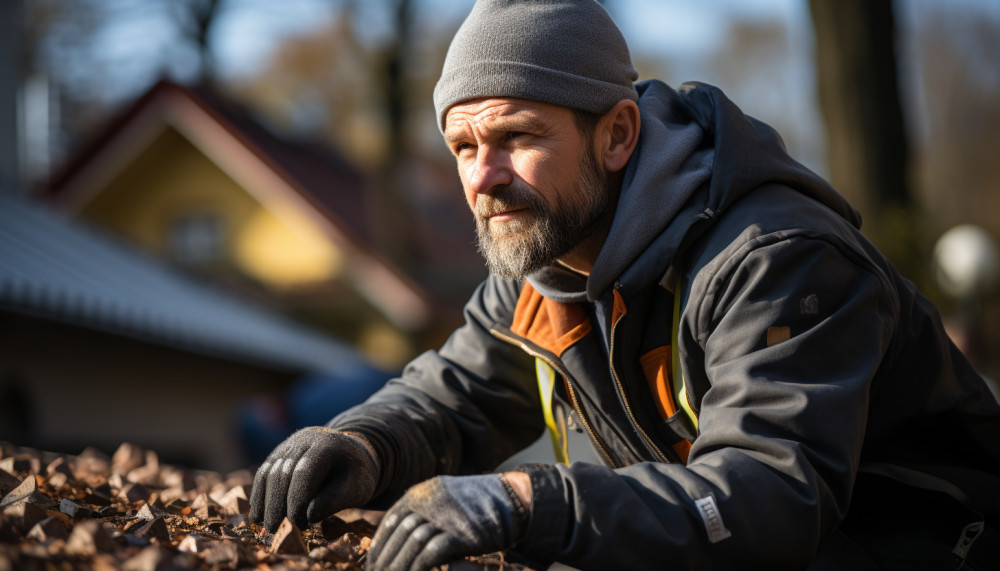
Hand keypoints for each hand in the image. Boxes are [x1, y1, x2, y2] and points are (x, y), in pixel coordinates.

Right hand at [249, 427, 379, 530]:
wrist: (352, 454)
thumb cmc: (356, 475)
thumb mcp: (357, 488)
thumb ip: (336, 501)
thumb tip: (309, 516)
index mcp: (328, 445)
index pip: (304, 471)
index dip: (297, 499)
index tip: (298, 524)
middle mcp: (306, 439)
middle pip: (283, 472)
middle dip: (277, 504)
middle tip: (276, 530)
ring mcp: (290, 444)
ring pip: (269, 472)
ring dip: (265, 502)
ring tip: (267, 526)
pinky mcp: (279, 452)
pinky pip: (264, 473)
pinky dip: (259, 494)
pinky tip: (258, 514)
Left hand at [366, 473, 529, 570]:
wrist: (515, 500)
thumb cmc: (481, 506)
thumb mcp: (448, 500)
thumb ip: (426, 513)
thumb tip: (403, 537)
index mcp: (424, 491)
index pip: (392, 520)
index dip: (381, 544)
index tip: (374, 563)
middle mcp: (431, 500)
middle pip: (399, 533)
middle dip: (385, 558)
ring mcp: (445, 515)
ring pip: (410, 544)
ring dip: (398, 566)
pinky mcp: (459, 533)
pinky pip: (429, 554)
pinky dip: (417, 569)